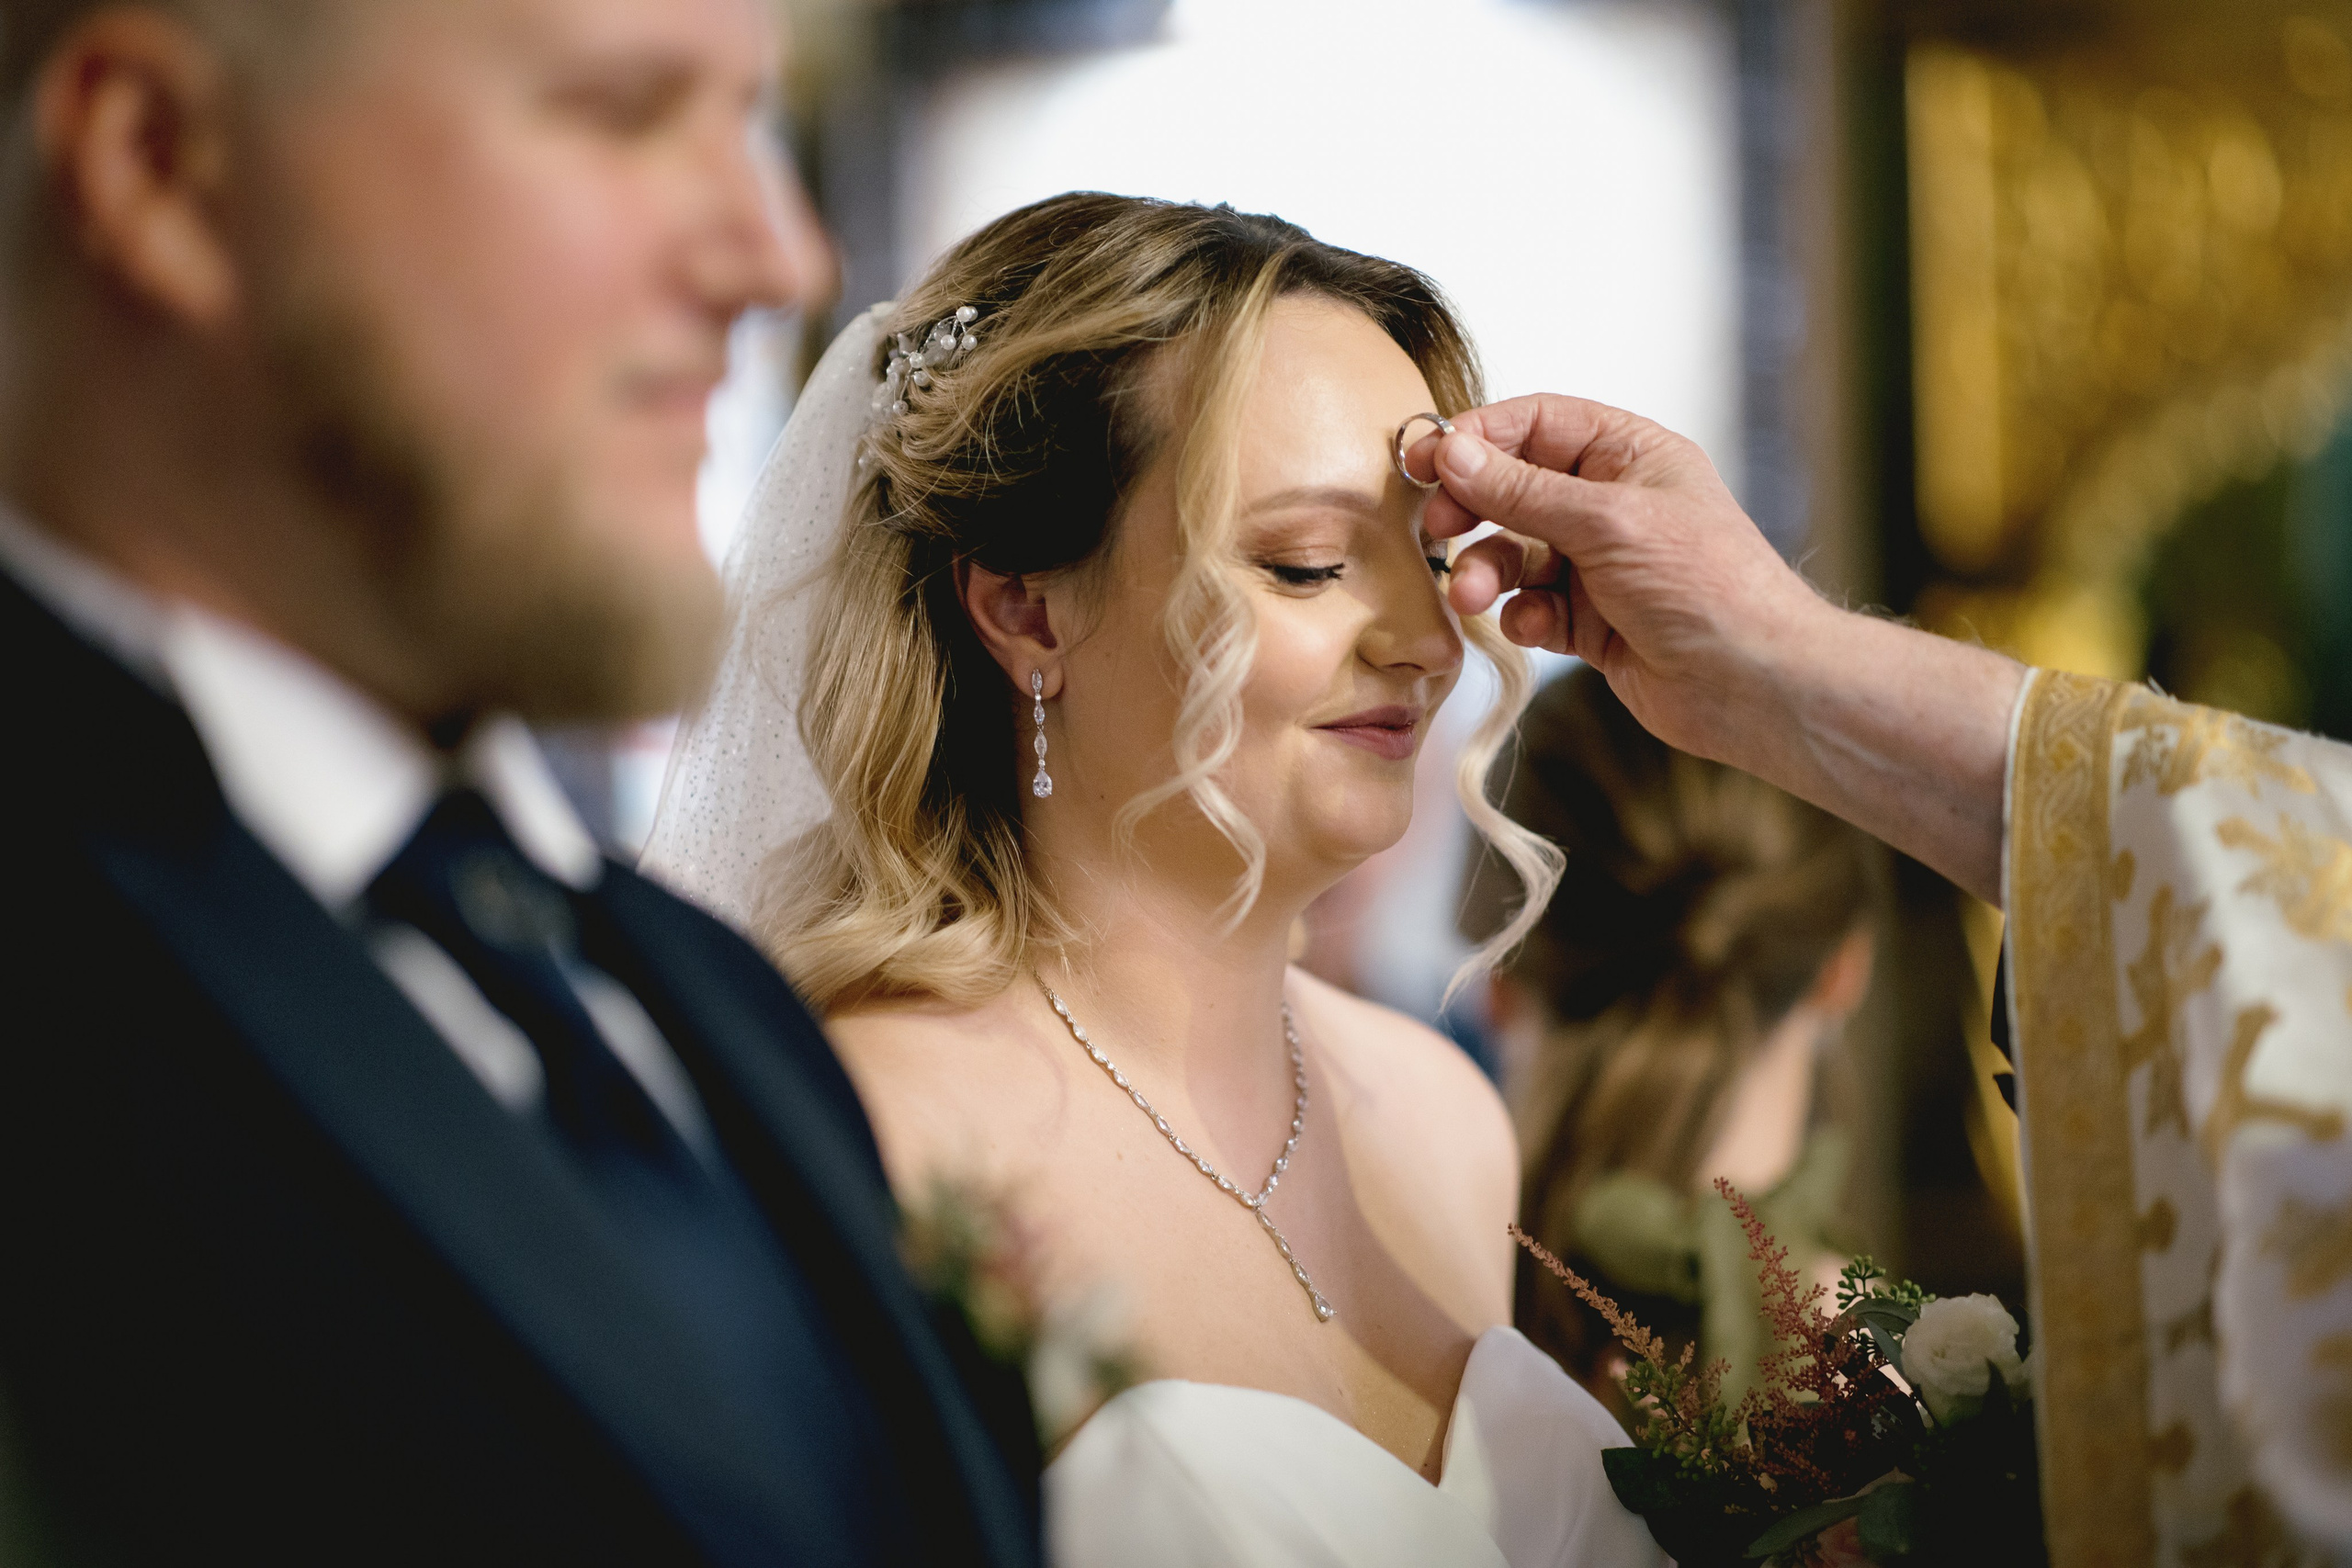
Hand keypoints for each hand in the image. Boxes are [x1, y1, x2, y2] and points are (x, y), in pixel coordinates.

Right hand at [1409, 395, 1827, 768]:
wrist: (1753, 683)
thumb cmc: (1707, 586)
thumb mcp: (1606, 521)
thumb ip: (1521, 490)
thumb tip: (1453, 451)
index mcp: (1630, 455)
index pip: (1538, 424)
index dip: (1480, 437)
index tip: (1428, 459)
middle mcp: (1612, 504)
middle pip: (1515, 489)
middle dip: (1474, 511)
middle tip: (1438, 530)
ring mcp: (1600, 565)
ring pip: (1517, 554)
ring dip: (1489, 573)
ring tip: (1474, 597)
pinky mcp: (1591, 621)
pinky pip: (1533, 607)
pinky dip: (1522, 617)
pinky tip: (1531, 628)